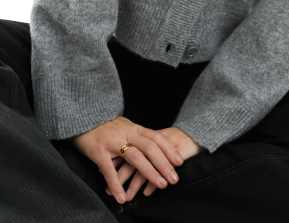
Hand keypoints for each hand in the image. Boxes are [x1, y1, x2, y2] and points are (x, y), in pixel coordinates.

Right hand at [71, 116, 185, 204]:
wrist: (82, 117)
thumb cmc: (105, 125)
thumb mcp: (125, 126)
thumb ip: (137, 135)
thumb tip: (154, 146)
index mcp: (134, 128)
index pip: (156, 137)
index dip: (169, 149)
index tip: (180, 162)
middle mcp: (127, 133)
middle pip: (150, 148)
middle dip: (164, 164)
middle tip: (174, 179)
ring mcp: (113, 142)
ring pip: (135, 157)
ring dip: (149, 172)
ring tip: (160, 185)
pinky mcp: (99, 151)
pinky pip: (109, 170)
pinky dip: (116, 184)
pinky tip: (122, 197)